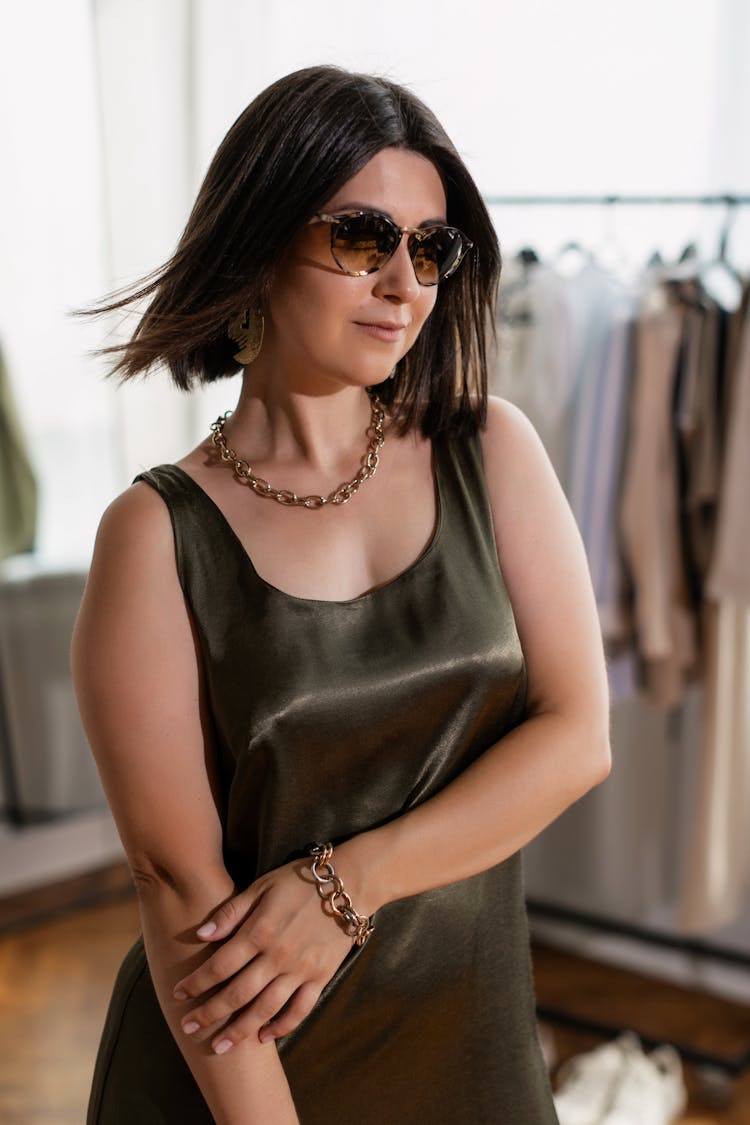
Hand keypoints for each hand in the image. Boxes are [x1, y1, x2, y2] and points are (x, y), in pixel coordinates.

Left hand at [172, 860, 352, 1053]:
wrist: (350, 884)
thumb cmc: (300, 880)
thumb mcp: (262, 886)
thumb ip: (231, 912)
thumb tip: (201, 935)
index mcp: (260, 931)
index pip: (220, 965)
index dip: (196, 982)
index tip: (178, 994)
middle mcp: (278, 955)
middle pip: (237, 994)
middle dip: (209, 1014)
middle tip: (188, 1027)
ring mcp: (301, 970)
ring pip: (265, 1009)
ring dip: (239, 1030)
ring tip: (219, 1046)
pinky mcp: (321, 977)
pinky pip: (299, 1010)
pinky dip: (280, 1027)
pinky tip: (263, 1037)